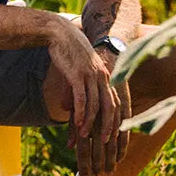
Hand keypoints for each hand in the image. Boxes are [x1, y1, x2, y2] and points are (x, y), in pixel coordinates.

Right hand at [47, 21, 129, 175]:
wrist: (59, 32)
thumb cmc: (68, 52)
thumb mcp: (77, 72)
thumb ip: (77, 90)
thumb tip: (69, 107)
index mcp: (105, 77)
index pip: (115, 102)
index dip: (116, 121)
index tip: (114, 136)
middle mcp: (102, 77)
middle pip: (111, 106)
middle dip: (109, 126)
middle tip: (106, 143)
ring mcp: (91, 75)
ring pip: (96, 105)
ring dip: (92, 123)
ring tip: (87, 137)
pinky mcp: (78, 74)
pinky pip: (82, 98)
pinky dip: (80, 113)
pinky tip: (76, 124)